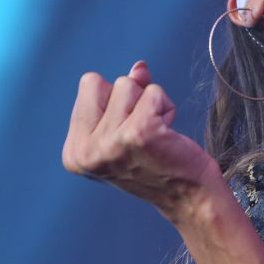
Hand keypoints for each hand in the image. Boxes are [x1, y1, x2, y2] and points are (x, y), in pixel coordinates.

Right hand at [61, 60, 222, 226]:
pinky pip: (154, 93)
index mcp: (74, 152)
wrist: (188, 196)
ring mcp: (110, 144)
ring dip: (150, 104)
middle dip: (130, 99)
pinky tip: (168, 135)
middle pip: (103, 82)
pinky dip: (166, 108)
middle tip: (143, 134)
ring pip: (129, 85)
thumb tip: (139, 67)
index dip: (114, 100)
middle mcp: (85, 151)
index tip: (127, 132)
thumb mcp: (127, 127)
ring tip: (157, 134)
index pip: (89, 86)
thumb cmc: (159, 162)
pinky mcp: (138, 134)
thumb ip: (124, 94)